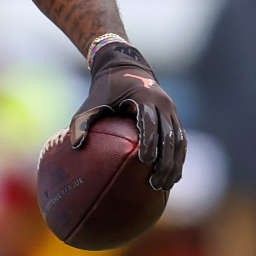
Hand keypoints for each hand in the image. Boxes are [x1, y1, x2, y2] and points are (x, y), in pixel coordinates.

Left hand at [70, 36, 184, 191]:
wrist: (126, 68)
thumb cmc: (105, 89)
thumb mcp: (92, 101)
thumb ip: (83, 121)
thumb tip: (74, 146)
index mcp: (144, 98)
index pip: (150, 122)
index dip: (150, 141)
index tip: (145, 160)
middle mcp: (163, 104)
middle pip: (169, 136)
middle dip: (165, 161)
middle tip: (155, 183)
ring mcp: (171, 110)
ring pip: (179, 140)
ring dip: (175, 164)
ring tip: (165, 187)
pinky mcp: (174, 117)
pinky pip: (181, 140)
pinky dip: (179, 159)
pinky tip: (173, 179)